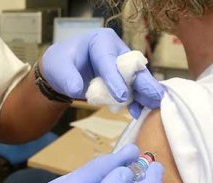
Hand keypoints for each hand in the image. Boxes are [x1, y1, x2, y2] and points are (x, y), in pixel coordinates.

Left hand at [41, 28, 164, 117]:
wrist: (64, 72)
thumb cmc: (62, 65)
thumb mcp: (58, 68)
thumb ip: (67, 78)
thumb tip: (78, 89)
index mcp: (101, 41)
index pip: (109, 60)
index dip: (115, 78)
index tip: (121, 96)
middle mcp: (117, 50)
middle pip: (131, 67)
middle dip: (142, 83)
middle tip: (154, 96)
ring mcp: (123, 65)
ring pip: (137, 79)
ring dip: (145, 93)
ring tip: (153, 106)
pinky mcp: (124, 79)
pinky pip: (133, 89)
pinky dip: (137, 101)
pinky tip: (139, 112)